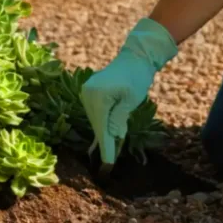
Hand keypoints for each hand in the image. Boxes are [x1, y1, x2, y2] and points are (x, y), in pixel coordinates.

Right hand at [81, 18, 177, 163]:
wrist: (135, 58)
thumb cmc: (137, 77)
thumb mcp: (132, 101)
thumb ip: (119, 119)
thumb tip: (113, 136)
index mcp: (98, 96)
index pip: (101, 127)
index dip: (106, 147)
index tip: (108, 164)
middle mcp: (87, 94)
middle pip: (96, 125)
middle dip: (105, 140)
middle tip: (111, 161)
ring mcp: (86, 92)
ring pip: (95, 120)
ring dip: (104, 132)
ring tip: (112, 148)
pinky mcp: (89, 93)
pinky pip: (96, 113)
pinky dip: (102, 123)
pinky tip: (106, 136)